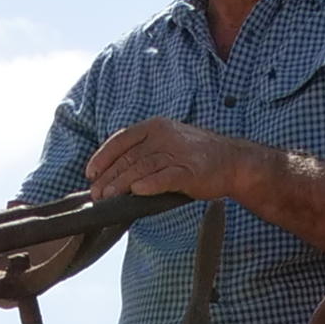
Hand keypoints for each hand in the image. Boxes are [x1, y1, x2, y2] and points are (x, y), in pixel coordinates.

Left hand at [87, 119, 261, 203]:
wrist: (233, 161)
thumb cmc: (197, 156)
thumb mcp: (167, 143)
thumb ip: (144, 152)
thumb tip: (114, 171)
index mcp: (156, 127)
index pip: (122, 140)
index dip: (103, 156)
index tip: (91, 173)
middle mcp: (165, 136)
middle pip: (129, 157)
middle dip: (108, 176)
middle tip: (96, 193)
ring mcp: (178, 153)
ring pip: (142, 167)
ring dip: (122, 183)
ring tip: (108, 196)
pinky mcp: (190, 171)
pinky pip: (165, 177)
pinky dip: (149, 185)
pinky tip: (136, 192)